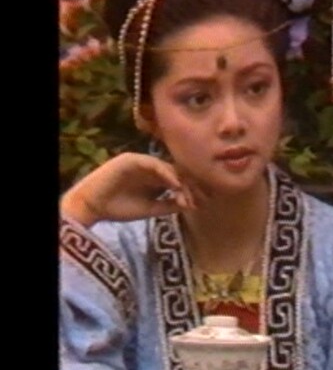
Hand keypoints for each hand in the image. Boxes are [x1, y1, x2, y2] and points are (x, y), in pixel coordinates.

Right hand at [60, 152, 202, 226]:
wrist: (92, 207)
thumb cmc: (119, 208)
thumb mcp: (150, 209)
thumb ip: (168, 205)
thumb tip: (190, 205)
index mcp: (156, 179)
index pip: (180, 181)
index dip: (192, 190)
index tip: (203, 203)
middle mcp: (152, 169)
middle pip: (178, 172)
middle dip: (192, 186)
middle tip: (203, 198)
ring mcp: (143, 162)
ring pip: (169, 168)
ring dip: (181, 181)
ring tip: (190, 195)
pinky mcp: (132, 159)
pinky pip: (154, 164)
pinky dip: (166, 174)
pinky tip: (175, 184)